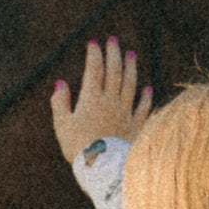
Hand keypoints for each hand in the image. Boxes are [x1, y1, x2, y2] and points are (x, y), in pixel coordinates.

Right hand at [50, 36, 153, 164]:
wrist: (103, 169)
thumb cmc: (79, 148)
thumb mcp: (62, 126)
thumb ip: (60, 103)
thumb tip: (60, 84)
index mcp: (91, 99)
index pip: (94, 69)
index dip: (94, 54)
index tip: (93, 42)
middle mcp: (110, 101)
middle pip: (114, 71)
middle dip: (113, 53)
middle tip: (113, 40)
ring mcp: (125, 113)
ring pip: (130, 84)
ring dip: (131, 68)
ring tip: (131, 54)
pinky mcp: (135, 127)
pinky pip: (143, 108)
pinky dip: (146, 97)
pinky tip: (147, 88)